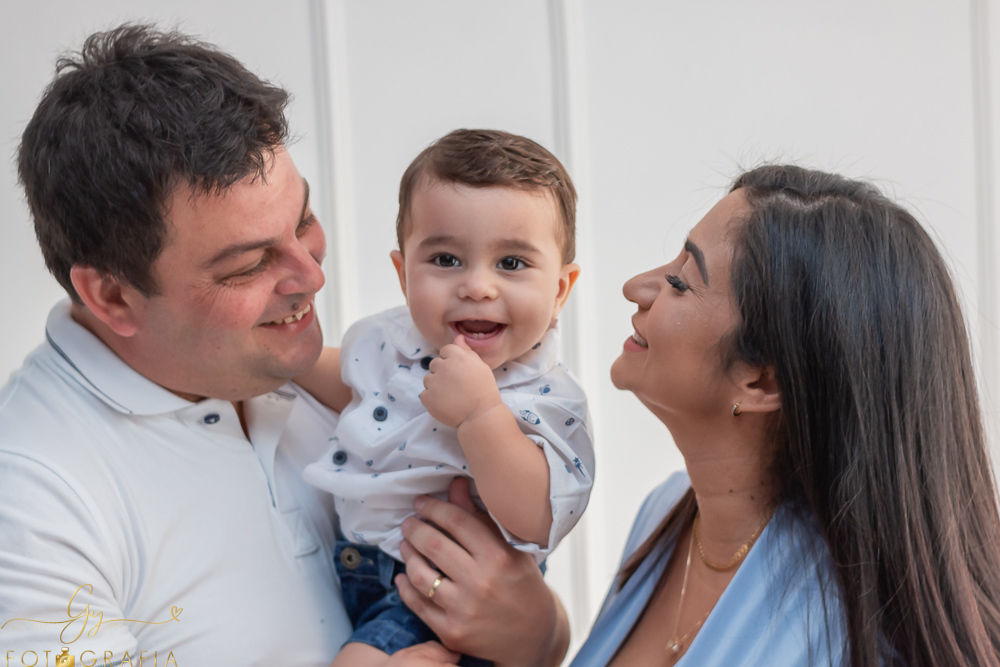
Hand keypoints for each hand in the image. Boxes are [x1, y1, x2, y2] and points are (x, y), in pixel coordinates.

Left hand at [395, 478, 567, 666]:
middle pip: (434, 546)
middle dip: (415, 528)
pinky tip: (403, 576)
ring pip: (421, 576)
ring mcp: (464, 610)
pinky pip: (419, 605)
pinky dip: (406, 588)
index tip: (422, 502)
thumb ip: (480, 518)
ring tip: (406, 545)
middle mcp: (481, 583)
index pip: (458, 522)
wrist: (533, 636)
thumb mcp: (510, 549)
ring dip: (408, 556)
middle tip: (409, 522)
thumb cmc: (522, 584)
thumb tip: (455, 485)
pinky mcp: (452, 632)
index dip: (435, 508)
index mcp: (499, 557)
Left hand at [420, 336, 501, 428]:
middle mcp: (443, 367)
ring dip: (436, 385)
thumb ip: (467, 351)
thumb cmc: (484, 390)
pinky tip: (445, 403)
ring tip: (451, 395)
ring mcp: (433, 383)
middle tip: (456, 385)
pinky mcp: (427, 398)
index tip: (460, 371)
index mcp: (457, 357)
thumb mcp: (480, 366)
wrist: (481, 415)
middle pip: (435, 363)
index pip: (445, 350)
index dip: (452, 360)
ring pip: (428, 379)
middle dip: (443, 372)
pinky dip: (432, 398)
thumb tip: (458, 337)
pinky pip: (425, 394)